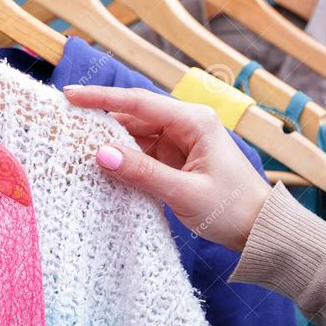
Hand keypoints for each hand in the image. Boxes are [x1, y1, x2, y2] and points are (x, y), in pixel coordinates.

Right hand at [64, 86, 270, 250]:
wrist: (260, 229)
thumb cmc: (233, 209)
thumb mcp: (185, 193)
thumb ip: (142, 173)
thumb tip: (101, 153)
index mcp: (194, 122)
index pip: (140, 103)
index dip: (102, 98)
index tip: (70, 96)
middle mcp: (187, 125)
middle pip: (134, 116)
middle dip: (101, 121)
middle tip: (65, 128)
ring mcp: (181, 141)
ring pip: (136, 135)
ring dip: (111, 142)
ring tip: (77, 149)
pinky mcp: (177, 159)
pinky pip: (143, 152)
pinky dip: (124, 158)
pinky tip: (104, 166)